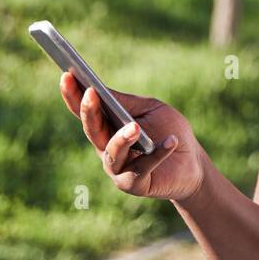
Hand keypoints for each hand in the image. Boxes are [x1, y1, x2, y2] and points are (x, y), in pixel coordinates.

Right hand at [59, 71, 205, 201]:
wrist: (192, 163)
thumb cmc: (169, 130)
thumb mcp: (150, 110)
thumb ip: (125, 103)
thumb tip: (99, 88)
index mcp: (108, 127)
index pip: (86, 111)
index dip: (73, 95)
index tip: (66, 75)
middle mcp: (107, 148)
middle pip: (92, 131)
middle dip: (89, 112)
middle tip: (90, 93)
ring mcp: (118, 169)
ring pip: (111, 153)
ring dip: (122, 139)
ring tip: (135, 127)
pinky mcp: (135, 184)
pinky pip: (141, 169)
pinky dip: (157, 154)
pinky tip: (171, 141)